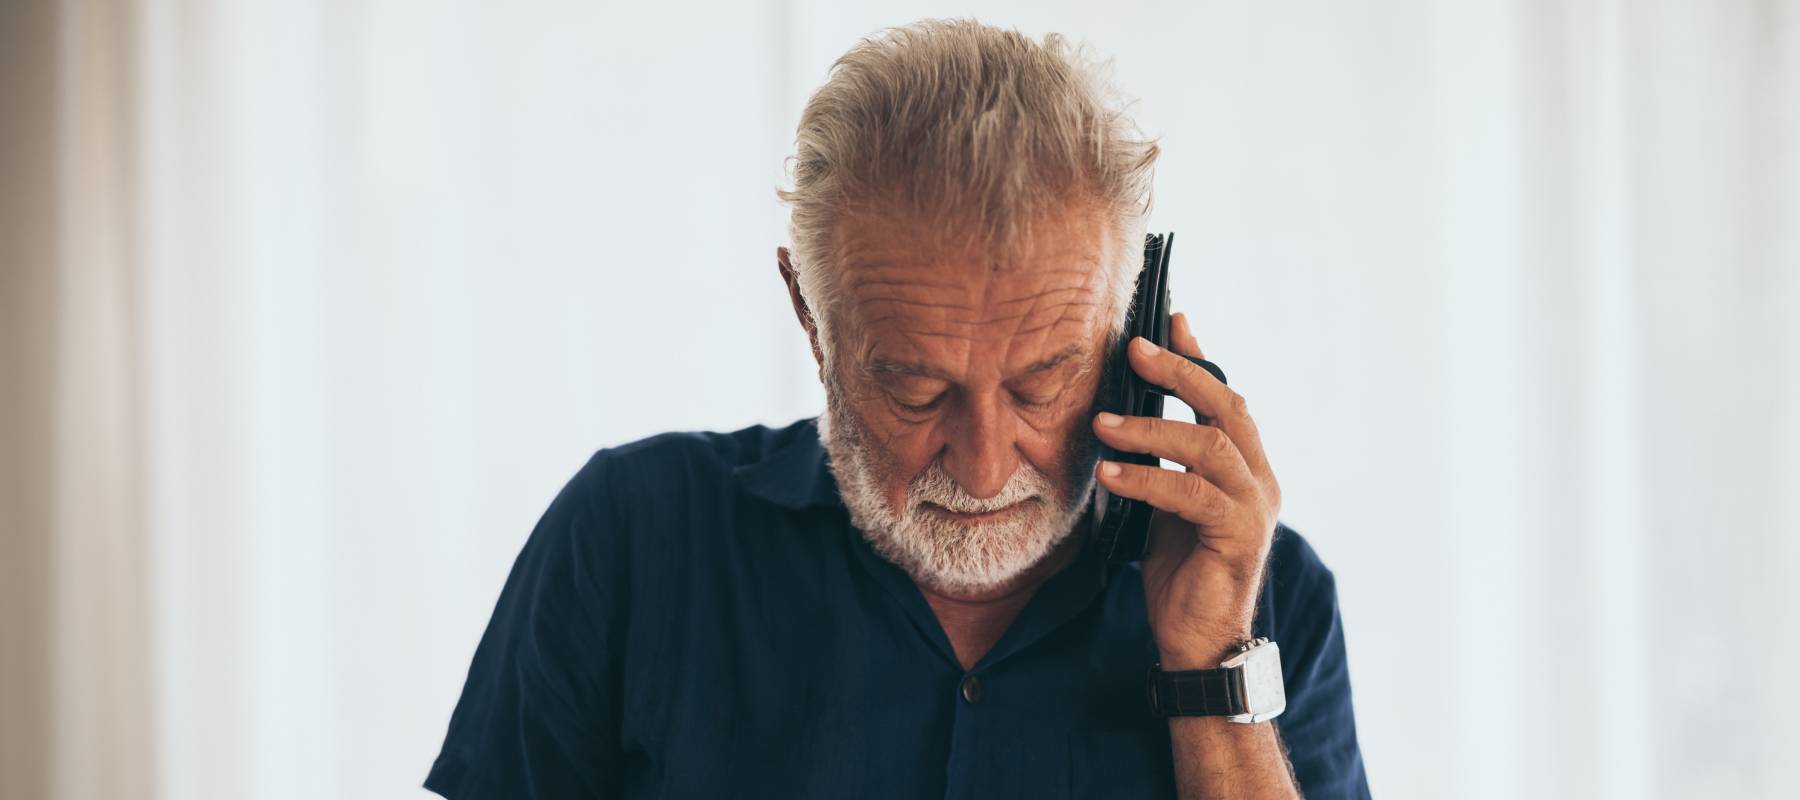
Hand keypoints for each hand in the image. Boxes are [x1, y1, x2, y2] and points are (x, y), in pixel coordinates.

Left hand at [1090, 312, 1281, 668]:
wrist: (1197, 641)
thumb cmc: (1178, 570)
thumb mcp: (1164, 503)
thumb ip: (1160, 461)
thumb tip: (1120, 413)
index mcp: (1245, 466)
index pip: (1225, 396)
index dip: (1197, 356)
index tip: (1168, 319)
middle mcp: (1260, 479)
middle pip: (1226, 406)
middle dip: (1179, 372)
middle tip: (1131, 350)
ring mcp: (1256, 508)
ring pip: (1209, 446)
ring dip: (1152, 429)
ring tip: (1101, 423)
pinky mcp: (1238, 537)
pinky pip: (1192, 495)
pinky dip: (1147, 479)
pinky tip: (1109, 473)